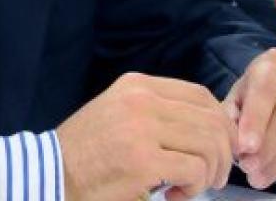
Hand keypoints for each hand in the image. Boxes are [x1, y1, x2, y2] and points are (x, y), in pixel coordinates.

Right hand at [58, 72, 236, 200]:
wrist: (51, 174)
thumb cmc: (86, 150)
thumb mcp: (118, 112)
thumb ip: (157, 111)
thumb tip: (208, 126)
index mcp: (138, 85)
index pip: (201, 95)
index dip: (220, 123)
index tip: (220, 148)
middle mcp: (142, 100)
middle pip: (211, 120)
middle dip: (223, 153)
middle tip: (215, 176)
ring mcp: (142, 129)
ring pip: (209, 145)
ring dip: (211, 172)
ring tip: (193, 186)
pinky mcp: (142, 161)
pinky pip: (194, 170)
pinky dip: (194, 187)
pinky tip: (176, 194)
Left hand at [225, 48, 275, 189]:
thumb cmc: (256, 104)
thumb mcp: (237, 103)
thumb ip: (232, 117)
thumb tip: (236, 140)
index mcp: (275, 63)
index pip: (267, 86)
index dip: (256, 118)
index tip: (245, 147)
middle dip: (271, 144)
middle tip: (251, 168)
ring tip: (261, 177)